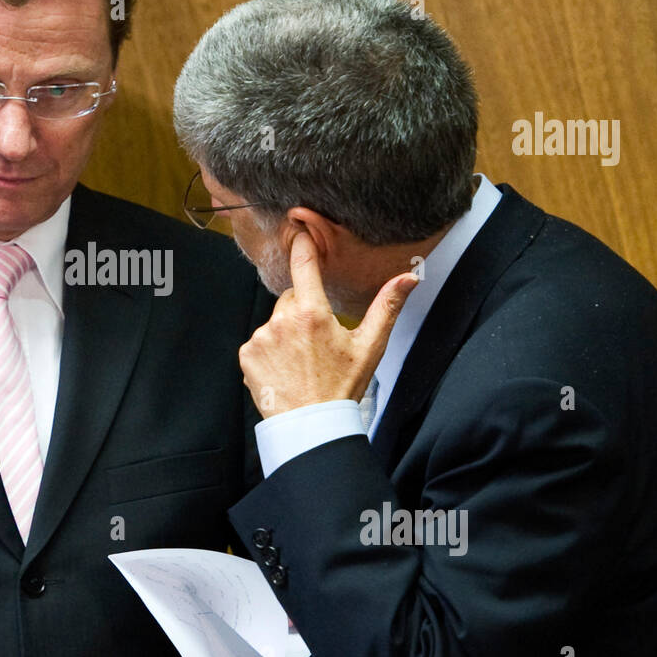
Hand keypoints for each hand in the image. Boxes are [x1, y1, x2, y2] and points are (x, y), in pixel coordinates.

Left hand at [239, 231, 417, 417]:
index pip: (304, 265)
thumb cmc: (342, 387)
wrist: (312, 426)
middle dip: (303, 311)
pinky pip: (259, 341)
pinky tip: (285, 369)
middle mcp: (282, 321)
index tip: (299, 230)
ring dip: (286, 333)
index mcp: (313, 314)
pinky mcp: (247, 355)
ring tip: (301, 360)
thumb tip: (408, 277)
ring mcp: (261, 338)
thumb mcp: (370, 347)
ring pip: (275, 322)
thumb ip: (387, 307)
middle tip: (317, 341)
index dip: (302, 245)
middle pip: (291, 299)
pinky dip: (270, 350)